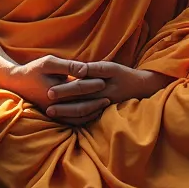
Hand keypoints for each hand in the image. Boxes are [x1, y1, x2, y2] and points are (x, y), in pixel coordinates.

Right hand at [0, 56, 108, 127]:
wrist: (18, 82)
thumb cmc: (34, 69)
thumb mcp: (49, 62)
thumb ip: (68, 66)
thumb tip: (85, 70)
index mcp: (54, 91)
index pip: (78, 89)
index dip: (92, 85)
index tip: (104, 81)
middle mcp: (54, 106)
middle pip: (80, 106)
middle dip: (96, 101)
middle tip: (109, 96)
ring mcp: (53, 113)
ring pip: (77, 118)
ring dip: (91, 112)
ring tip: (104, 106)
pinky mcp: (53, 115)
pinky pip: (71, 122)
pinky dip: (83, 119)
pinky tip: (92, 113)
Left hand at [46, 62, 173, 110]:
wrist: (142, 88)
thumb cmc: (124, 75)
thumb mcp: (111, 67)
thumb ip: (93, 69)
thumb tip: (78, 70)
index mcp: (103, 86)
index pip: (80, 88)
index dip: (64, 90)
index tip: (50, 92)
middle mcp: (102, 99)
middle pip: (79, 104)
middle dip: (62, 106)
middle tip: (46, 108)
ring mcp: (103, 109)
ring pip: (82, 114)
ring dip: (66, 114)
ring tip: (52, 114)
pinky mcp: (104, 114)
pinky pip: (88, 119)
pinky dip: (76, 120)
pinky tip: (64, 120)